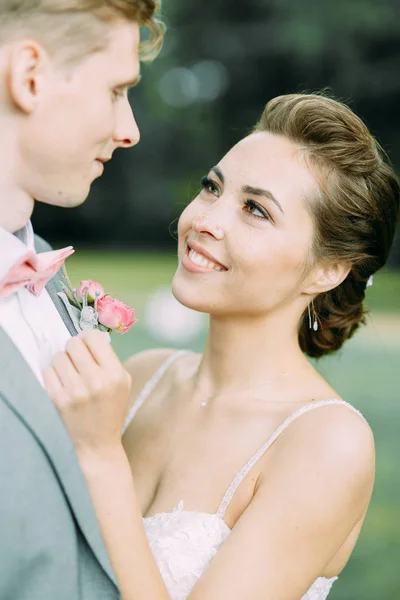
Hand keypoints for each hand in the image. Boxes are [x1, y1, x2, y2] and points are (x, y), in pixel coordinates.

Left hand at [43, 330, 131, 457]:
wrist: (99, 442)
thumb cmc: (112, 407)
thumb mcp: (123, 382)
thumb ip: (110, 358)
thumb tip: (88, 337)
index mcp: (115, 374)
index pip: (94, 338)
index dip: (88, 337)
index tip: (87, 344)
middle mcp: (96, 381)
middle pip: (74, 343)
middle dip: (74, 348)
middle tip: (77, 358)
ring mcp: (76, 391)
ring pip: (58, 356)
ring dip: (63, 361)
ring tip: (70, 372)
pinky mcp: (59, 400)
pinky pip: (48, 371)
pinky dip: (53, 374)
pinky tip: (63, 382)